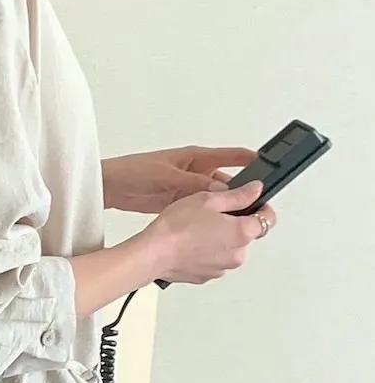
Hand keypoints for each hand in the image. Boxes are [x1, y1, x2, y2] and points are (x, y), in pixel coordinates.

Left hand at [102, 146, 256, 213]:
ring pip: (215, 199)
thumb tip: (220, 190)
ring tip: (236, 220)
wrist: (112, 186)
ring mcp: (189, 188)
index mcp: (196, 158)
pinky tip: (215, 226)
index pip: (231, 157)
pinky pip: (201, 210)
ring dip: (223, 208)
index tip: (270, 167)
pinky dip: (208, 217)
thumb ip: (193, 183)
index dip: (251, 160)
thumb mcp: (167, 175)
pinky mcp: (180, 203)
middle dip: (240, 193)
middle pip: (227, 183)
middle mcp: (196, 172)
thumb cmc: (134, 170)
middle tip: (254, 206)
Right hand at [140, 182, 277, 284]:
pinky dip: (206, 253)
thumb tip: (255, 190)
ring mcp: (222, 268)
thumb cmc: (176, 228)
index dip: (261, 207)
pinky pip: (213, 261)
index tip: (252, 202)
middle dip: (234, 223)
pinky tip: (190, 243)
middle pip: (247, 234)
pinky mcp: (207, 276)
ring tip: (196, 229)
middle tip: (211, 213)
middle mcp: (237, 254)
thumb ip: (238, 195)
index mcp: (242, 233)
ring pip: (229, 249)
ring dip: (219, 239)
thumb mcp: (209, 199)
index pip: (268, 219)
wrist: (153, 254)